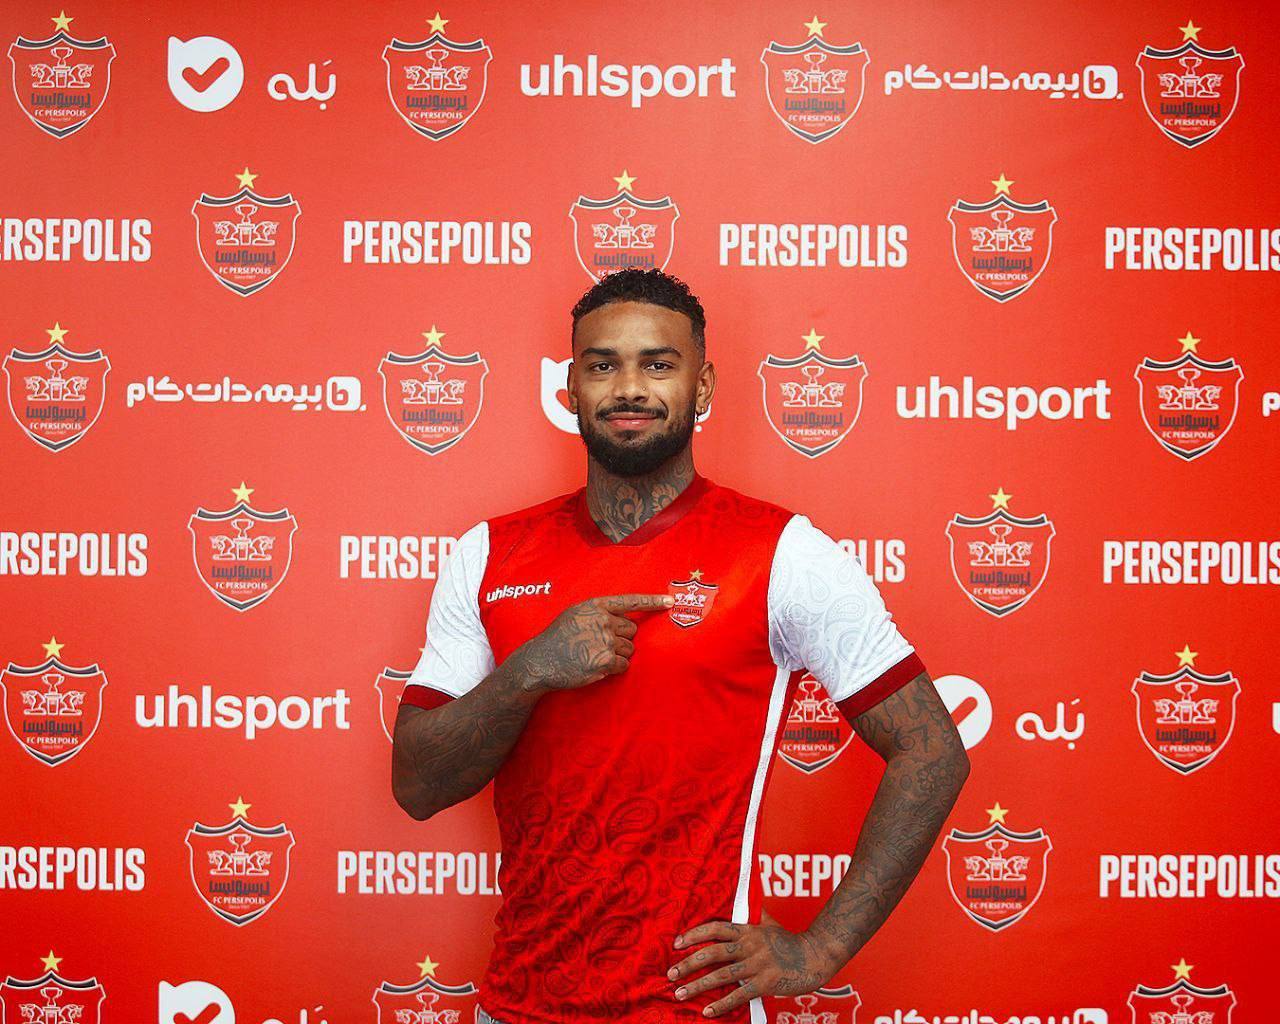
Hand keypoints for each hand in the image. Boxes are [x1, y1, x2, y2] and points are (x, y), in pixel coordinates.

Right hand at [511, 593, 673, 694]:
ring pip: (629, 649)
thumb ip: (598, 613)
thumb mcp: (575, 614)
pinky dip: (614, 669)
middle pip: (632, 630)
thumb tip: (622, 618)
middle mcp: (603, 620)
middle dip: (622, 638)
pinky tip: (597, 667)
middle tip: (601, 645)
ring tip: (594, 655)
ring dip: (617, 655)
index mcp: (596, 606)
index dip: (653, 601)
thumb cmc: (558, 638)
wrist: (541, 661)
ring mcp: (605, 640)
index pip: (630, 601)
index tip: (670, 602)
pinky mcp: (606, 661)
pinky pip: (623, 665)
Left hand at [667, 908, 838, 1016]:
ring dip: (698, 985)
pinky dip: (722, 1004)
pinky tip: (707, 1011)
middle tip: (671, 974)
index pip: (716, 928)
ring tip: (680, 993)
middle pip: (713, 953)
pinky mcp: (766, 983)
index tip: (676, 944)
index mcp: (748, 929)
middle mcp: (750, 945)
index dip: (694, 934)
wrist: (815, 956)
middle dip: (689, 964)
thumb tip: (741, 895)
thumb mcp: (769, 922)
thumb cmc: (789, 940)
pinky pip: (739, 995)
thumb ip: (752, 914)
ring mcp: (758, 964)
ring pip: (722, 975)